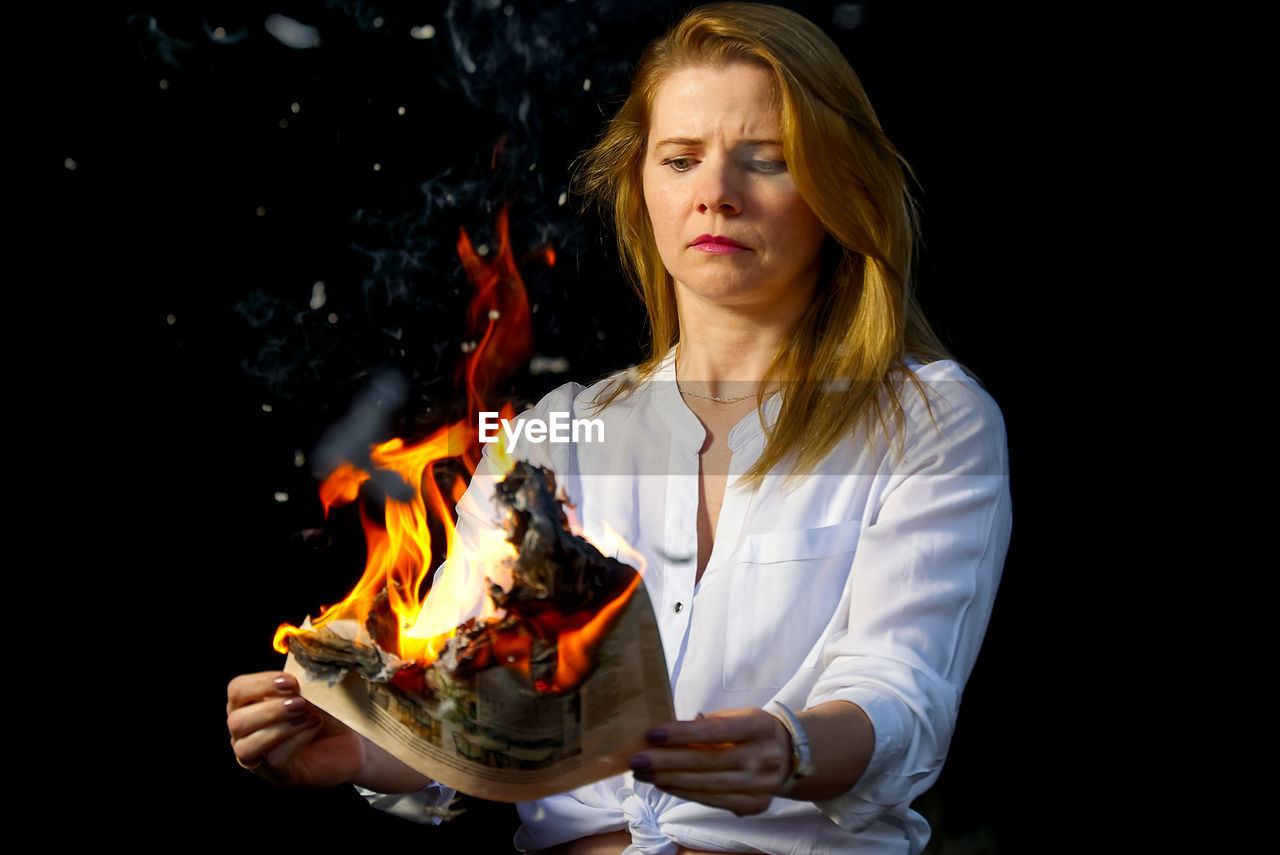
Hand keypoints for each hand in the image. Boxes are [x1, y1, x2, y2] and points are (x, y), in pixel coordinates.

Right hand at [226, 671, 365, 787]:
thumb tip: (301, 656)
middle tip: (300, 702)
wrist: (349, 740)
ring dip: (278, 727)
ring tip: (306, 716)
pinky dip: (296, 740)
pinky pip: (275, 760)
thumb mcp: (313, 689)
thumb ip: (301, 675)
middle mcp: (246, 733)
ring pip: (247, 746)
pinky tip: (313, 727)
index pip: (236, 691)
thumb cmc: (325, 710)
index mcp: (249, 705)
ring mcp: (259, 757)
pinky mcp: (278, 775)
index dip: (260, 684)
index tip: (290, 681)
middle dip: (269, 708)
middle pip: (235, 721)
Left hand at [627, 708, 791, 814]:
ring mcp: (761, 786)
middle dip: (666, 761)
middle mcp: (764, 758)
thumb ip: (706, 725)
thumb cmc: (751, 730)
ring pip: (706, 785)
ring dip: (670, 780)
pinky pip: (711, 800)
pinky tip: (664, 784)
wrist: (788, 756)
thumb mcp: (736, 717)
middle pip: (707, 762)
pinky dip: (684, 792)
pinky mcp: (754, 805)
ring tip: (644, 773)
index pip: (716, 732)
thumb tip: (663, 735)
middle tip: (637, 760)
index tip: (652, 734)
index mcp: (760, 727)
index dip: (682, 734)